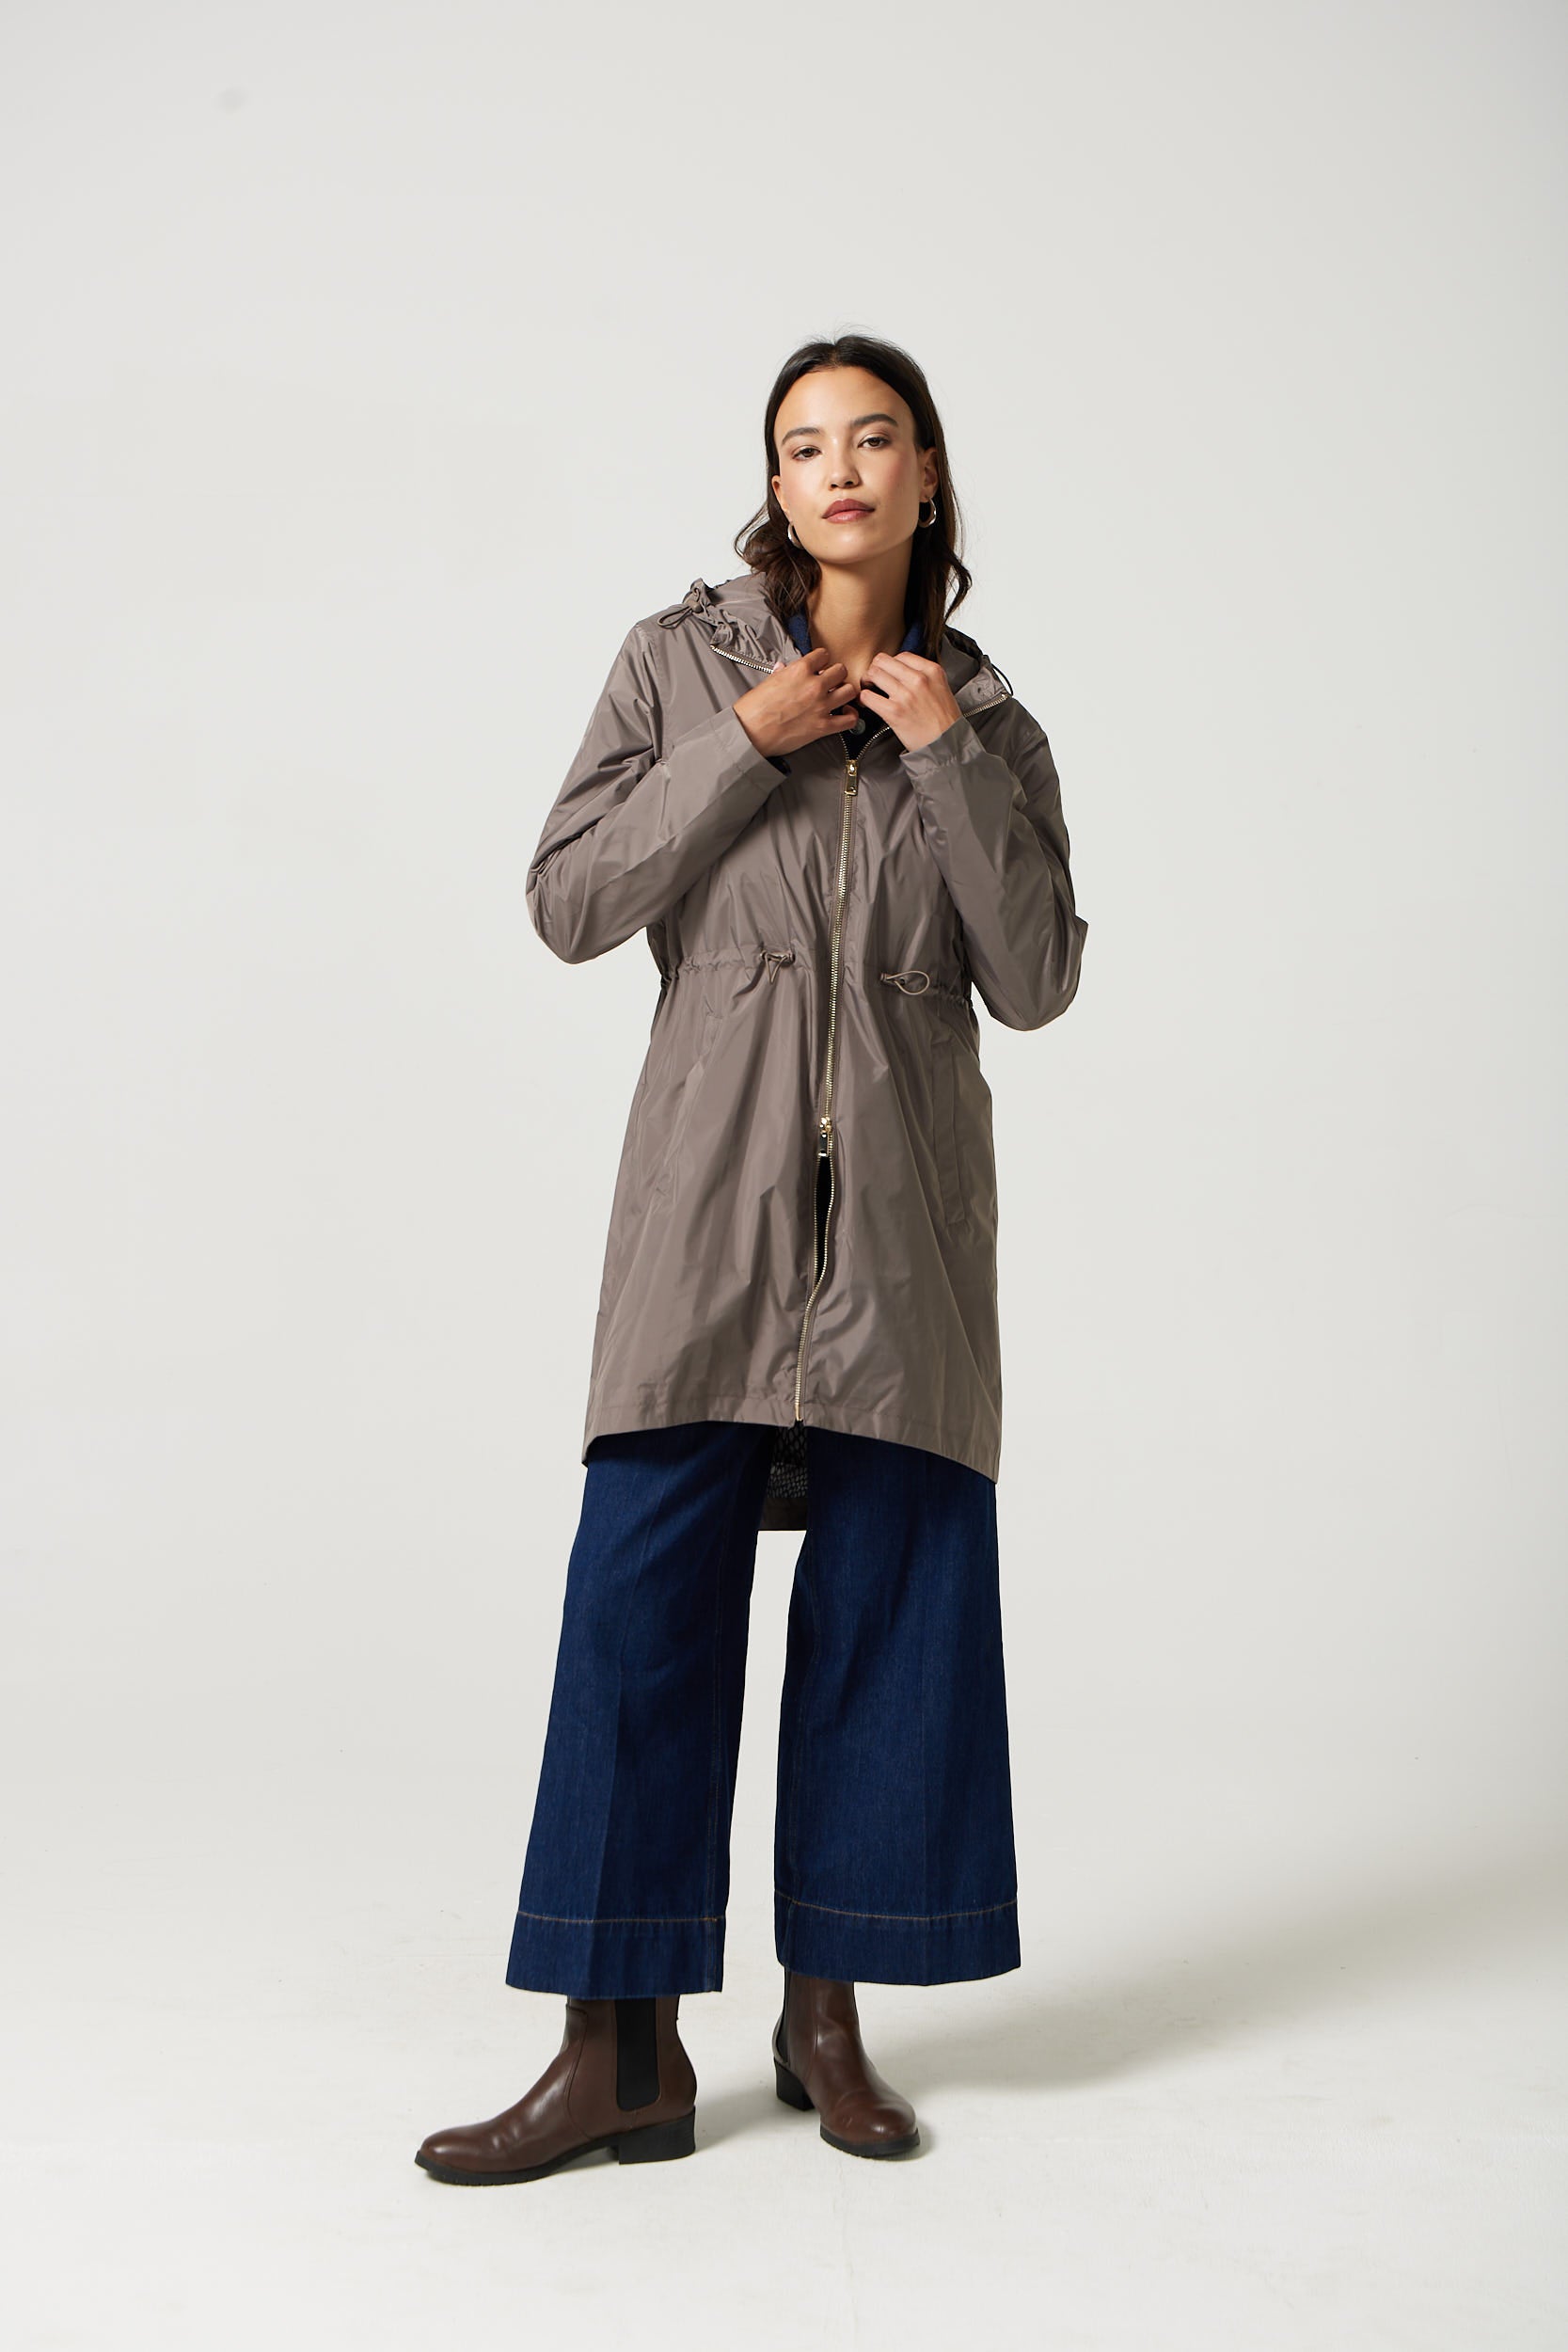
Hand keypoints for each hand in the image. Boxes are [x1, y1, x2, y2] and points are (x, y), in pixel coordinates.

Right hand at [734, 650, 862, 760]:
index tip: (819, 668)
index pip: (823, 655)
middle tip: (829, 683)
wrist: (750, 732)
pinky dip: (851, 715)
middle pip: (840, 670)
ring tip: (838, 697)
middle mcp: (814, 685)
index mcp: (799, 670)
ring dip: (845, 693)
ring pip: (849, 690)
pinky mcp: (824, 726)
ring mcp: (821, 706)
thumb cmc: (754, 709)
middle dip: (835, 676)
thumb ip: (781, 674)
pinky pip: (850, 718)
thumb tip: (782, 668)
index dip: (822, 661)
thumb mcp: (767, 683)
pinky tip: (845, 713)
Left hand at [858, 652, 963, 751]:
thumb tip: (902, 670)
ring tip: (869, 689)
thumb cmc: (945, 720)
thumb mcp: (941, 688)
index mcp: (932, 670)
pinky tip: (867, 703)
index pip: (901, 655)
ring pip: (873, 674)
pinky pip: (867, 696)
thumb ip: (924, 675)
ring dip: (867, 681)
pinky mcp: (894, 712)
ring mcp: (905, 695)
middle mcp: (918, 679)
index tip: (888, 673)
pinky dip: (863, 698)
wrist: (947, 744)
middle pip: (883, 660)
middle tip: (874, 679)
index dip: (891, 664)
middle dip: (875, 669)